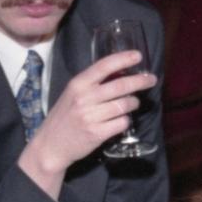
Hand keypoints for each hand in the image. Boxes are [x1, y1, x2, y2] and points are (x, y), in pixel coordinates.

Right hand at [18, 51, 156, 196]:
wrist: (50, 145)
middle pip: (121, 86)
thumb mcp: (72, 94)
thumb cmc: (64, 117)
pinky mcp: (97, 134)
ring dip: (134, 103)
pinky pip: (122, 123)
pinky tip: (120, 120)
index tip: (138, 56)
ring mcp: (91, 117)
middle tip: (151, 79)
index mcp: (78, 84)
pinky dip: (125, 121)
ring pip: (125, 105)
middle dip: (140, 81)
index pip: (104, 66)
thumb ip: (92, 84)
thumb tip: (120, 73)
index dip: (123, 59)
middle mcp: (84, 98)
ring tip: (133, 103)